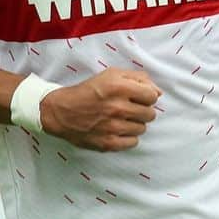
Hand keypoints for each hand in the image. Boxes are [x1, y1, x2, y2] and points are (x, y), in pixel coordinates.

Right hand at [40, 68, 161, 151]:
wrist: (60, 111)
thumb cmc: (87, 91)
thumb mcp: (110, 75)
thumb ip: (137, 78)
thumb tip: (158, 92)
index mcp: (119, 87)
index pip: (152, 96)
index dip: (147, 96)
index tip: (139, 97)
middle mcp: (117, 107)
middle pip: (150, 114)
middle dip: (142, 110)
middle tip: (129, 108)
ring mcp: (113, 127)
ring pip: (142, 128)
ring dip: (135, 123)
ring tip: (121, 119)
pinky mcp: (108, 143)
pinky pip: (133, 142)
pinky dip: (128, 137)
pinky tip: (118, 130)